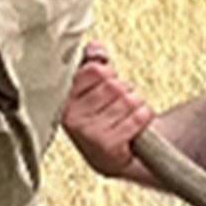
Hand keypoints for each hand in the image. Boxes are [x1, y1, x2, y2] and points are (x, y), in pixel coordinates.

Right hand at [62, 40, 152, 177]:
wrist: (120, 158)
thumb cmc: (107, 119)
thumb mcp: (96, 89)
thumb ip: (93, 63)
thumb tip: (96, 48)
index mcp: (63, 100)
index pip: (95, 70)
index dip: (108, 75)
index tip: (105, 89)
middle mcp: (69, 118)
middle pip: (112, 85)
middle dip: (124, 92)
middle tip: (118, 108)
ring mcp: (86, 134)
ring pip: (127, 100)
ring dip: (135, 106)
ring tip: (125, 118)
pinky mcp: (106, 147)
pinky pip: (137, 117)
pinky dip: (142, 118)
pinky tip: (133, 128)